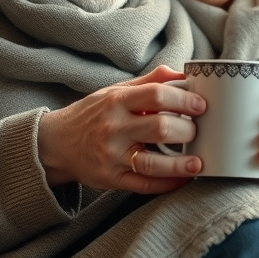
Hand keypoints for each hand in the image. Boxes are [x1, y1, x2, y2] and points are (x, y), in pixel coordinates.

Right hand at [38, 66, 205, 193]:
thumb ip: (149, 83)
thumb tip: (183, 72)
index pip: (156, 95)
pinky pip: (144, 185)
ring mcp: (112, 156)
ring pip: (152, 162)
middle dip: (187, 130)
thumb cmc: (92, 115)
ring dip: (180, 164)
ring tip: (198, 162)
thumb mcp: (115, 91)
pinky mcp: (111, 179)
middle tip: (200, 131)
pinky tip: (182, 179)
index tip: (202, 105)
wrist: (56, 144)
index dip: (183, 99)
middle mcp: (114, 128)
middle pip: (159, 128)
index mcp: (117, 101)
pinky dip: (167, 184)